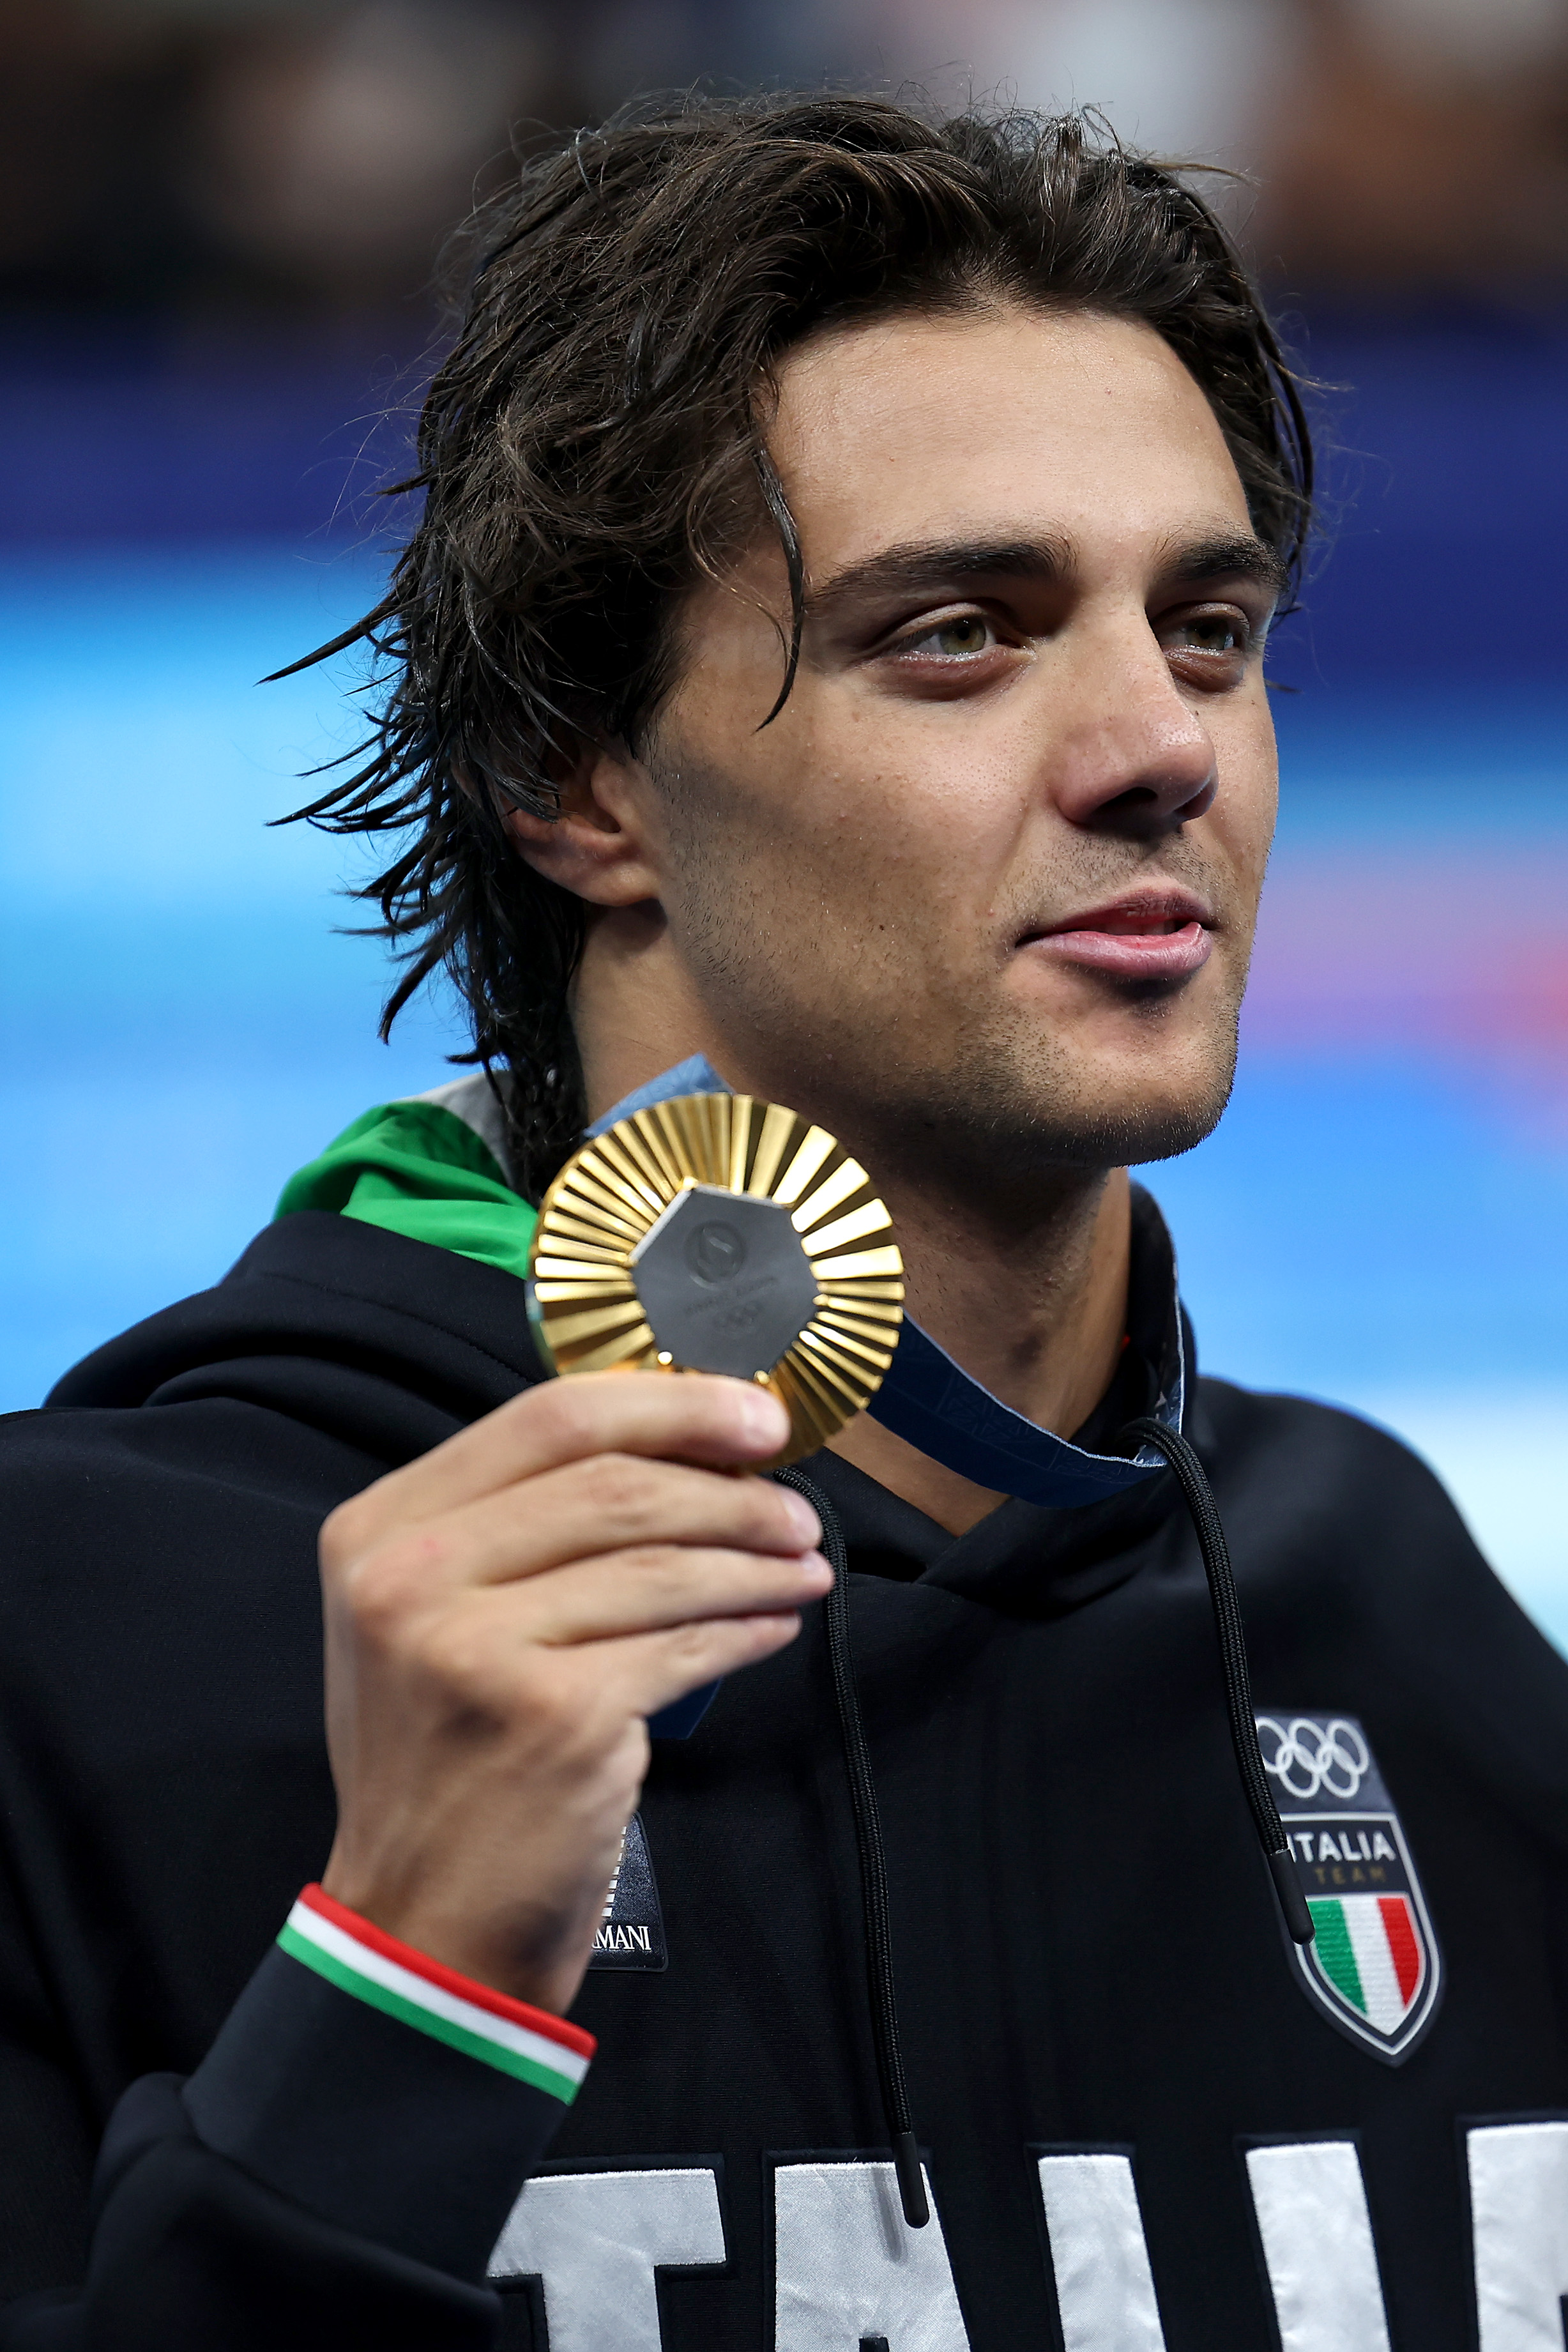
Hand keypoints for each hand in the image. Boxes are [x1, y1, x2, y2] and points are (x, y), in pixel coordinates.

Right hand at [316, 1373, 825, 2013]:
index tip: (754, 1413)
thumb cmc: (449, 1759)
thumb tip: (684, 1447)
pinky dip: (744, 1627)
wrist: (423, 1923)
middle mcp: (411, 1577)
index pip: (547, 1417)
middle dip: (729, 1487)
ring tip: (803, 1567)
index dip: (670, 1403)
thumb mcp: (435, 1619)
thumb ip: (521, 1527)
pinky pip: (683, 1645)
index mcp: (380, 1529)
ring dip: (754, 1559)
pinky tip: (774, 1624)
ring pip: (661, 1562)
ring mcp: (478, 1648)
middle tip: (796, 1510)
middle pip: (614, 1481)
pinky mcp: (554, 1716)